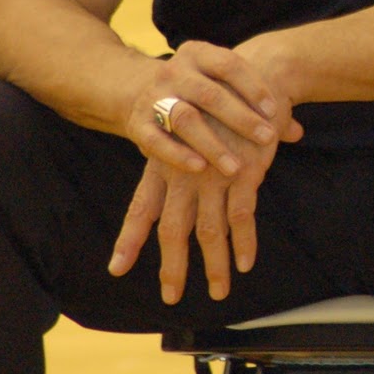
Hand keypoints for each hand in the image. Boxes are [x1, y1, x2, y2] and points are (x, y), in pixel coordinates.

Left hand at [110, 118, 272, 303]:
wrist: (256, 76)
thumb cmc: (224, 105)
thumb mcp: (193, 129)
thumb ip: (186, 159)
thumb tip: (176, 188)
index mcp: (166, 163)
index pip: (142, 208)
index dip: (129, 239)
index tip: (117, 269)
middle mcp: (184, 173)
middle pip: (173, 229)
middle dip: (173, 266)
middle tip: (171, 296)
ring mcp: (214, 174)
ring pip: (210, 231)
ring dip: (214, 265)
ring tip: (218, 291)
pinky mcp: (245, 173)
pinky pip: (242, 216)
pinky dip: (244, 243)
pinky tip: (244, 263)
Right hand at [125, 39, 298, 176]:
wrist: (135, 88)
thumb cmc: (196, 90)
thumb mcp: (221, 84)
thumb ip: (257, 106)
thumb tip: (297, 131)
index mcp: (198, 53)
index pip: (230, 64)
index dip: (253, 86)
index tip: (275, 110)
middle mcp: (174, 70)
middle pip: (210, 93)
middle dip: (240, 118)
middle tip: (266, 139)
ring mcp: (154, 96)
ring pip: (185, 118)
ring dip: (212, 144)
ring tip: (236, 167)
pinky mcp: (137, 123)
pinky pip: (157, 139)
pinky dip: (179, 154)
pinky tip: (200, 168)